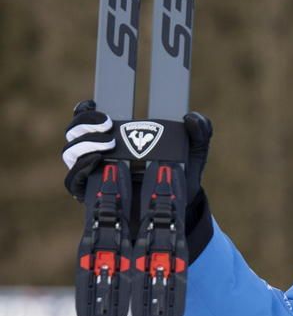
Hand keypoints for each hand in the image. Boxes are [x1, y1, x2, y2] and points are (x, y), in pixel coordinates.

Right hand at [62, 101, 212, 201]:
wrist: (177, 210)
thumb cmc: (178, 175)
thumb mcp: (193, 153)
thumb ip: (199, 132)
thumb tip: (192, 117)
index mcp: (116, 137)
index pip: (89, 119)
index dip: (85, 111)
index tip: (96, 105)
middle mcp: (98, 152)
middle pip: (75, 132)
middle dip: (85, 124)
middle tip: (108, 124)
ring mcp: (91, 173)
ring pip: (70, 153)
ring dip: (84, 144)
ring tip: (108, 143)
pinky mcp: (89, 194)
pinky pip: (73, 179)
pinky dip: (81, 168)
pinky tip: (97, 160)